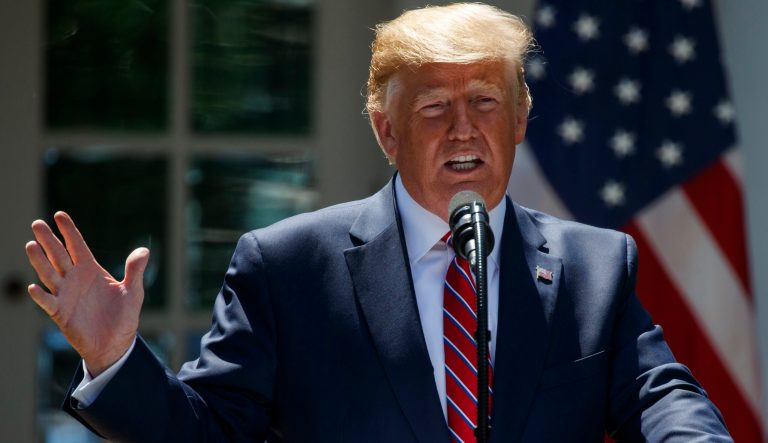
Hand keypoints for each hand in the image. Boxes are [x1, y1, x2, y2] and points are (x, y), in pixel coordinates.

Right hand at [25, 211, 148, 376]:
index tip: (59, 215)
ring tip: (31, 245)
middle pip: (58, 255)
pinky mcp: (60, 313)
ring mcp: (65, 295)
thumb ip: (135, 270)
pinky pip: (48, 302)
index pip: (77, 246)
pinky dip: (40, 295)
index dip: (69, 231)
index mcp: (91, 270)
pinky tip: (33, 287)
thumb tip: (144, 250)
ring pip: (49, 274)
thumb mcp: (133, 291)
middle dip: (48, 240)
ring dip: (39, 261)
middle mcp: (75, 279)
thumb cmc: (123, 316)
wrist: (115, 343)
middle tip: (37, 224)